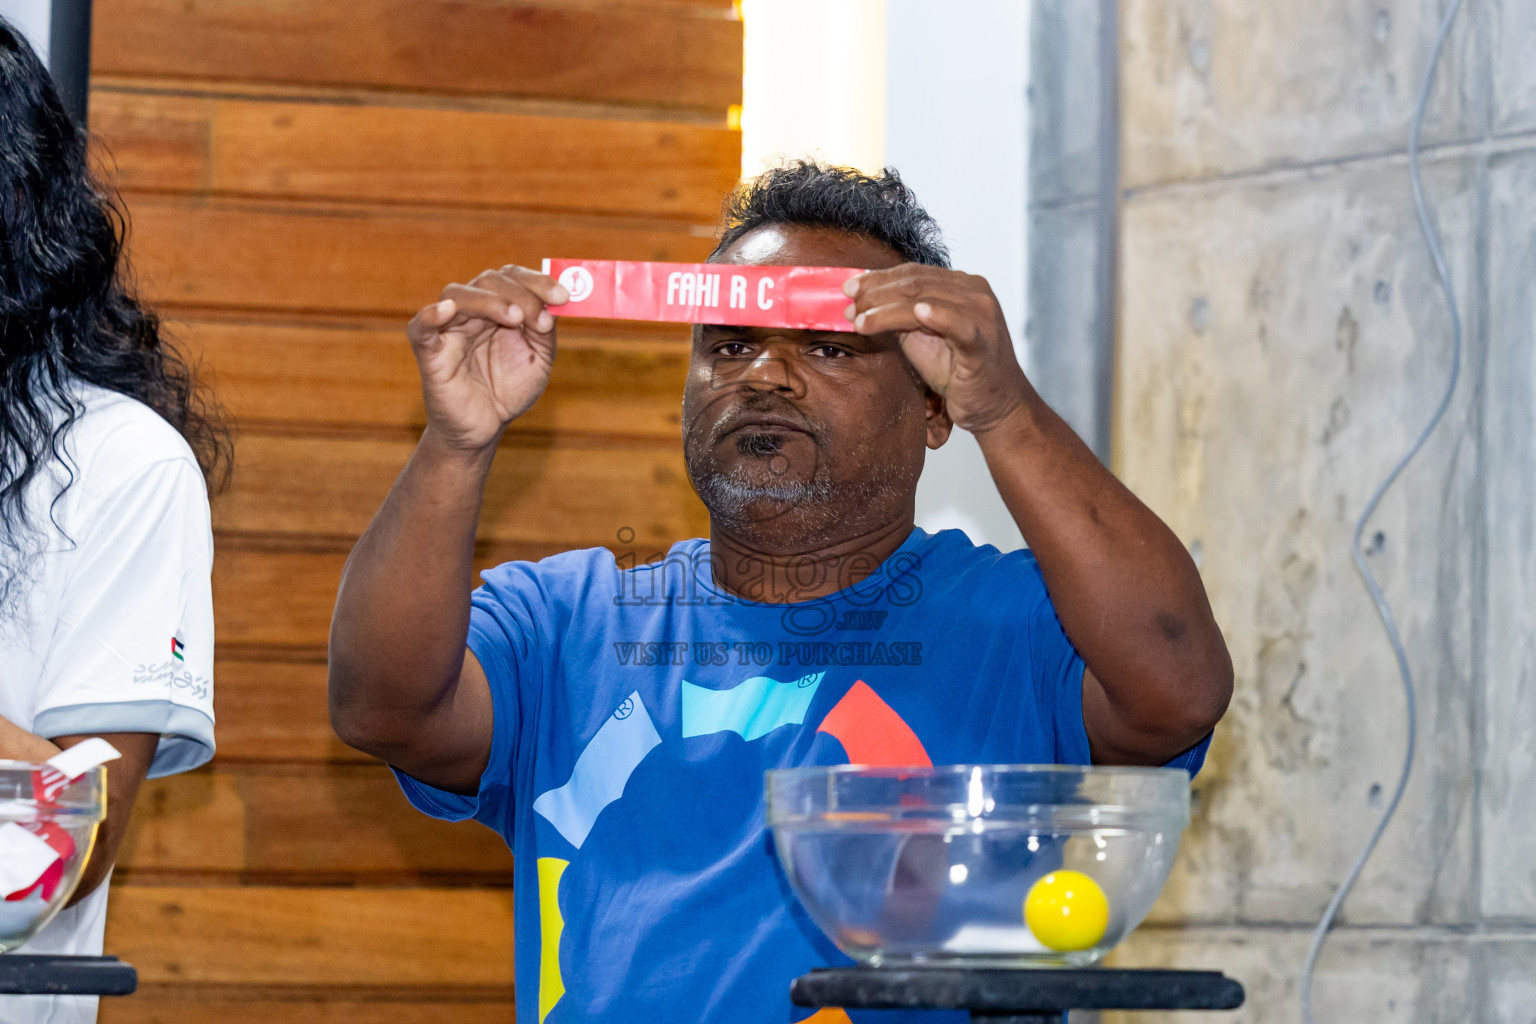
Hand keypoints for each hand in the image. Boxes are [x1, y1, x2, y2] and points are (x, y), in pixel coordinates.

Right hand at [406, 265, 568, 451]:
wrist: (485, 427)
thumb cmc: (509, 389)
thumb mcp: (539, 359)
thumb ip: (544, 332)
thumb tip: (551, 308)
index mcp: (498, 307)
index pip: (512, 277)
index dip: (538, 281)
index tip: (564, 297)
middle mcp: (472, 312)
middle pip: (488, 281)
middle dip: (521, 294)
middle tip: (540, 317)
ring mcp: (449, 329)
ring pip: (458, 295)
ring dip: (489, 301)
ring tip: (514, 317)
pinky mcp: (429, 352)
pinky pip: (421, 327)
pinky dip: (431, 316)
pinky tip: (446, 311)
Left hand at [844, 265, 1030, 433]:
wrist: (995, 406)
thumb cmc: (957, 371)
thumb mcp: (921, 337)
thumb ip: (898, 316)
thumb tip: (859, 303)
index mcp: (961, 285)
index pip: (913, 273)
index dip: (878, 279)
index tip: (848, 289)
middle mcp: (974, 292)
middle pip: (916, 282)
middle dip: (876, 293)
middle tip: (847, 304)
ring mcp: (982, 314)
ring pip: (926, 299)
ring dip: (887, 309)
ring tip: (860, 320)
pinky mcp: (983, 341)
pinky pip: (957, 323)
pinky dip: (937, 316)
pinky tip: (916, 314)